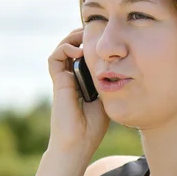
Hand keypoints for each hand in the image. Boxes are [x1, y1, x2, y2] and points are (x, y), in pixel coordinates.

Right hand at [47, 27, 109, 154]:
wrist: (78, 143)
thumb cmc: (93, 128)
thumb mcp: (107, 99)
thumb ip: (109, 82)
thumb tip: (121, 67)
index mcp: (84, 80)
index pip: (86, 54)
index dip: (92, 43)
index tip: (105, 38)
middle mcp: (72, 76)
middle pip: (73, 47)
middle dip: (83, 36)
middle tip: (94, 31)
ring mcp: (63, 78)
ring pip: (63, 48)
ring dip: (72, 38)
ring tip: (84, 36)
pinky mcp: (57, 81)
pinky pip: (55, 58)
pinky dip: (64, 48)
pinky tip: (77, 50)